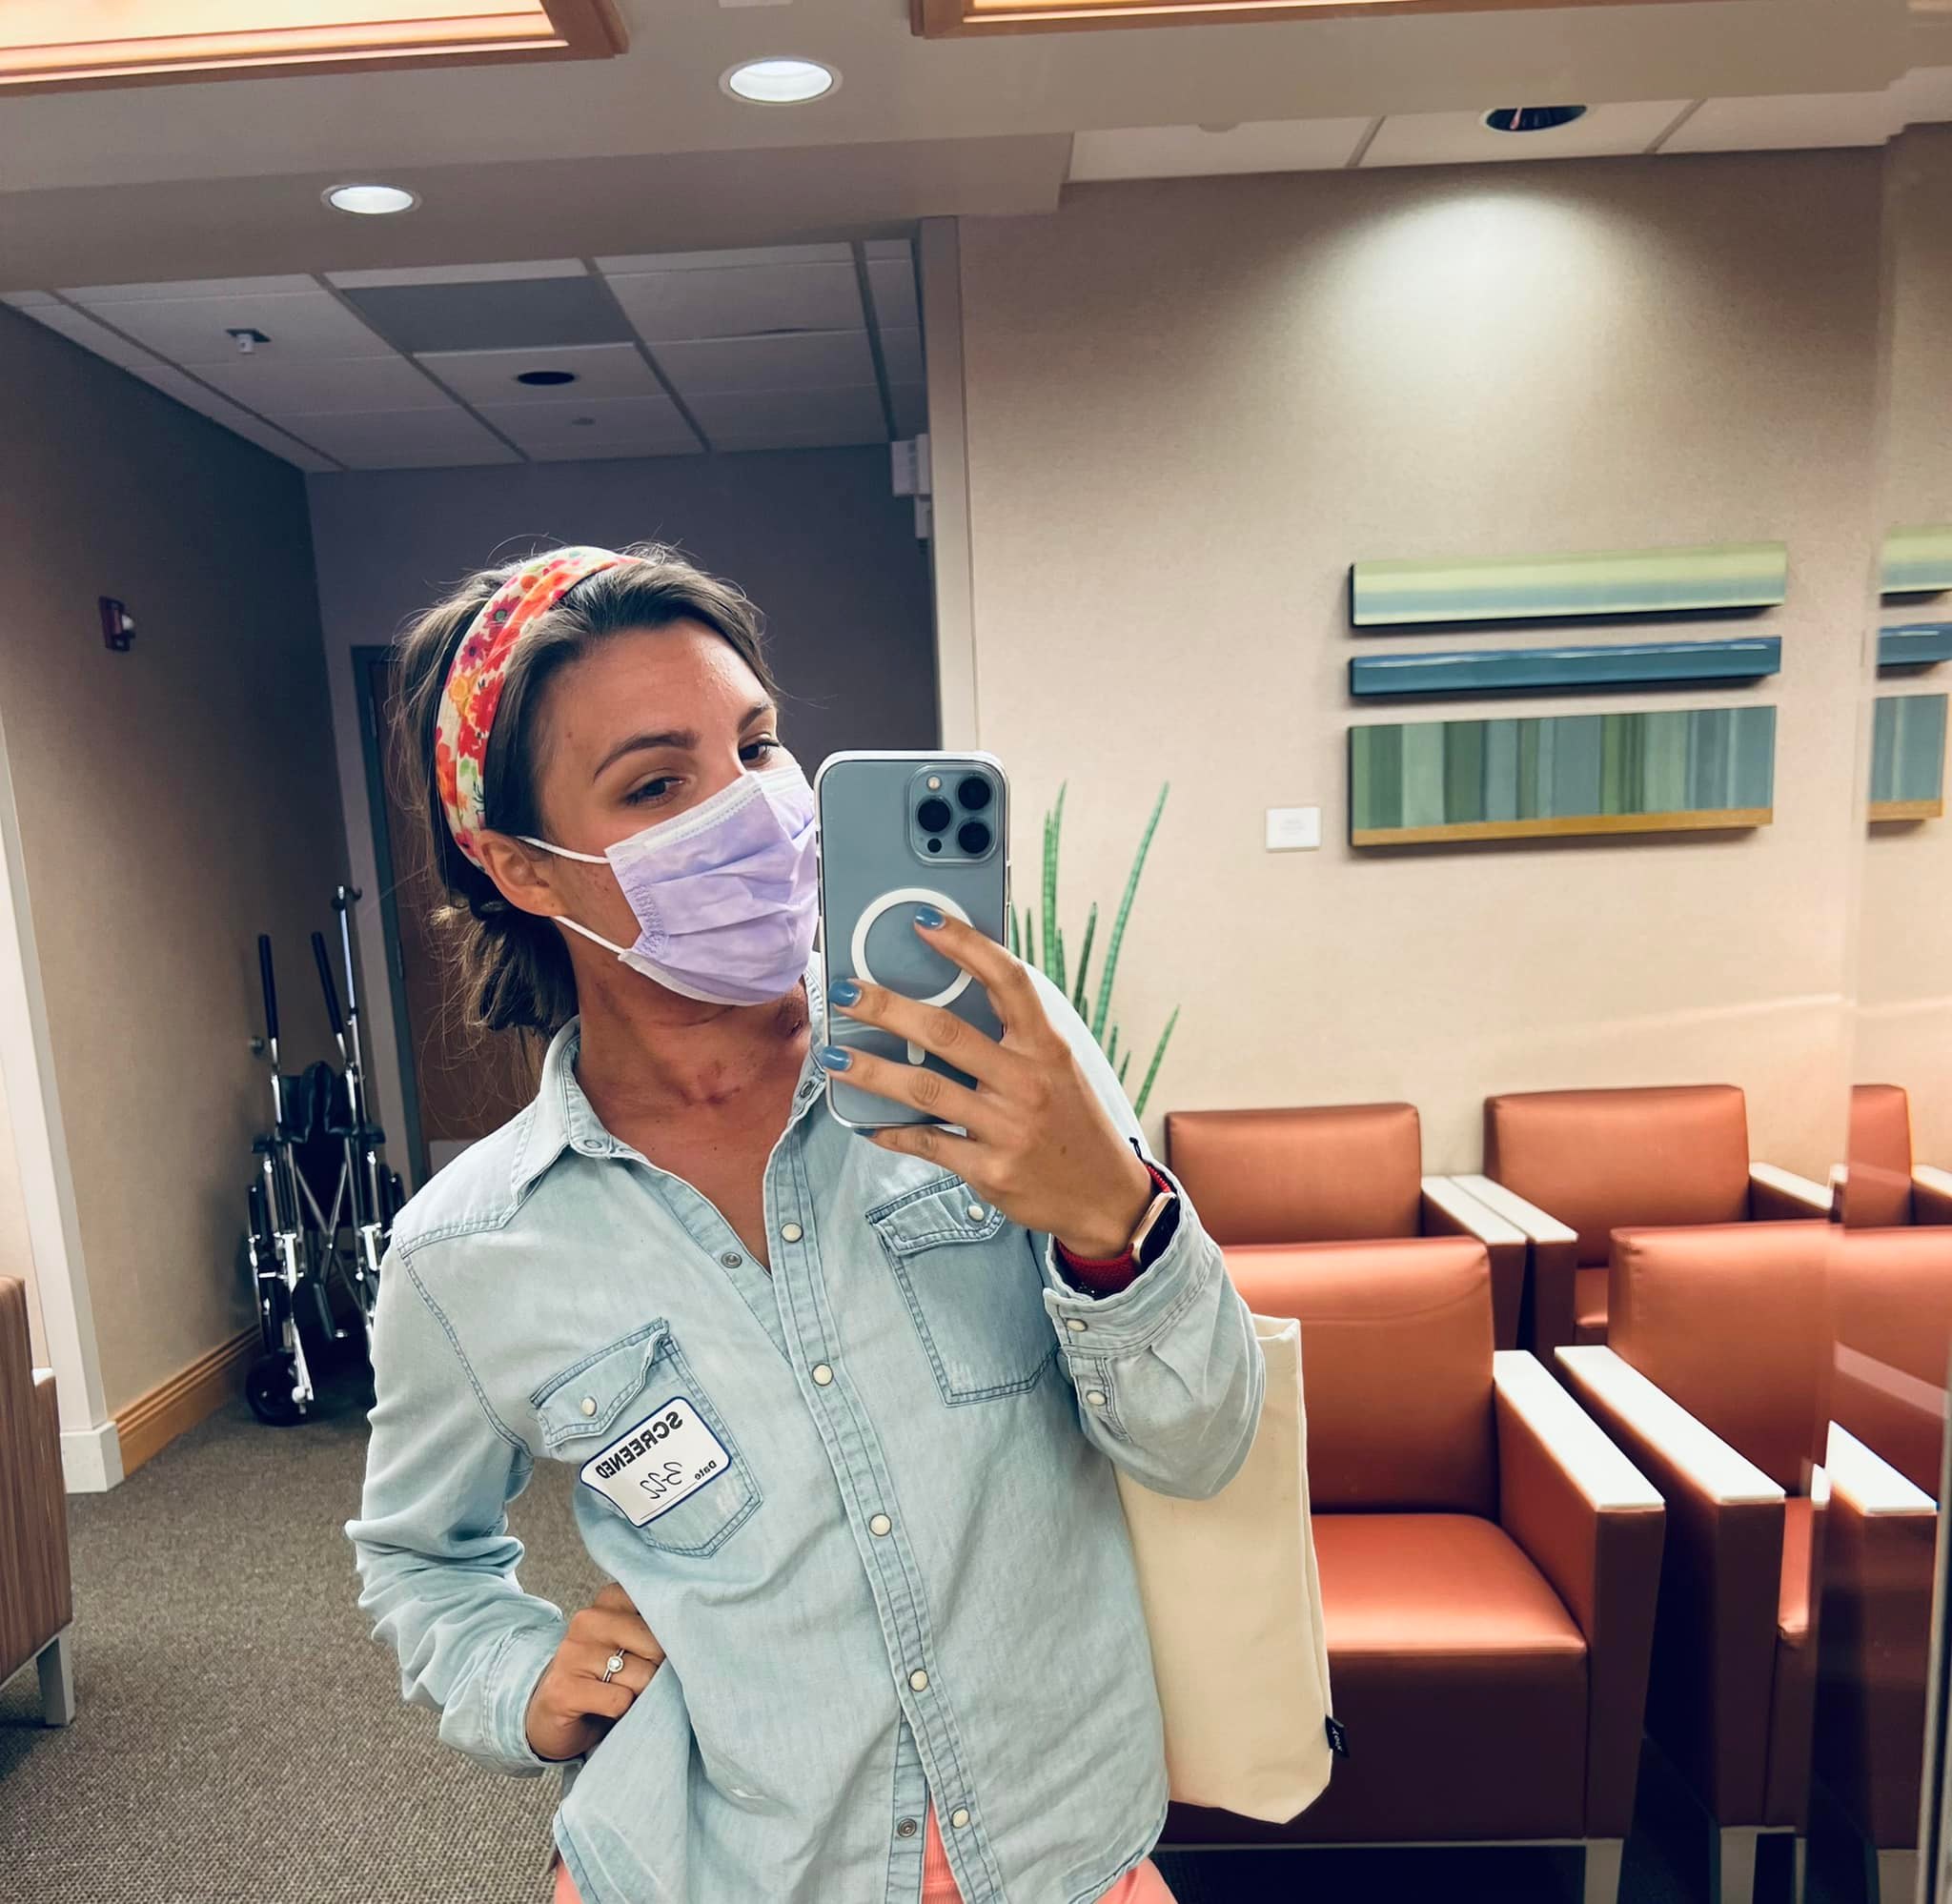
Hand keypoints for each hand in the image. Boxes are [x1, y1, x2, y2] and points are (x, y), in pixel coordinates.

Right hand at [525, 1580, 664, 1762]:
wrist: (553, 1713)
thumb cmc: (605, 1676)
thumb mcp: (631, 1643)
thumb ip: (656, 1631)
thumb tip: (695, 1643)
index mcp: (609, 1600)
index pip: (660, 1608)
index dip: (672, 1637)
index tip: (664, 1650)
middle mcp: (588, 1620)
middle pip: (656, 1646)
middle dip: (659, 1671)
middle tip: (644, 1682)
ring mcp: (572, 1654)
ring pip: (641, 1676)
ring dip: (641, 1695)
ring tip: (625, 1695)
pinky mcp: (563, 1689)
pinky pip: (619, 1701)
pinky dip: (623, 1713)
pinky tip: (607, 1710)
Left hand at [824, 910, 1153, 1259]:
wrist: (1104, 1197)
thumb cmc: (1073, 1123)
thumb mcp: (1059, 1070)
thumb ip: (1015, 1038)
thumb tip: (950, 998)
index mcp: (1047, 1048)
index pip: (1007, 981)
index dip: (966, 945)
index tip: (924, 920)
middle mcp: (1027, 1083)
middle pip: (946, 1033)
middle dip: (887, 1008)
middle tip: (845, 994)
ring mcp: (1007, 1129)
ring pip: (925, 1089)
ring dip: (871, 1071)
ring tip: (832, 1058)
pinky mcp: (990, 1171)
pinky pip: (929, 1144)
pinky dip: (892, 1132)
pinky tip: (866, 1123)